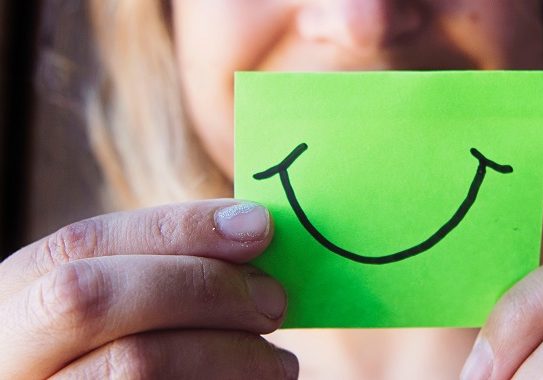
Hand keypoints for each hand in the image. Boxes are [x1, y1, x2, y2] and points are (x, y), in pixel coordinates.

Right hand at [0, 200, 297, 378]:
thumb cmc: (126, 360)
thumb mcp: (123, 311)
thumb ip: (161, 274)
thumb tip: (248, 228)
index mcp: (12, 308)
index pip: (79, 244)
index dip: (175, 228)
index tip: (257, 225)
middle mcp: (10, 359)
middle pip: (92, 298)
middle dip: (200, 286)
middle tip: (274, 301)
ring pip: (135, 363)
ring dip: (230, 352)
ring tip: (278, 362)